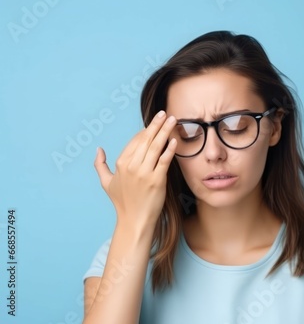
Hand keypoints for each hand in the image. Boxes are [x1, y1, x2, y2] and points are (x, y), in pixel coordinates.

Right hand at [94, 110, 177, 229]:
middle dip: (156, 124)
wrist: (134, 220)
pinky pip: (164, 161)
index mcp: (120, 163)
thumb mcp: (106, 183)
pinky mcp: (156, 180)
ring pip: (156, 147)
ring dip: (165, 131)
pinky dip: (169, 149)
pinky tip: (174, 140)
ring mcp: (144, 173)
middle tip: (165, 113)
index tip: (155, 122)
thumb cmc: (122, 202)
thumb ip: (99, 165)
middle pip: (146, 140)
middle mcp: (131, 166)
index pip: (135, 141)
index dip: (146, 131)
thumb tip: (98, 150)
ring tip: (173, 120)